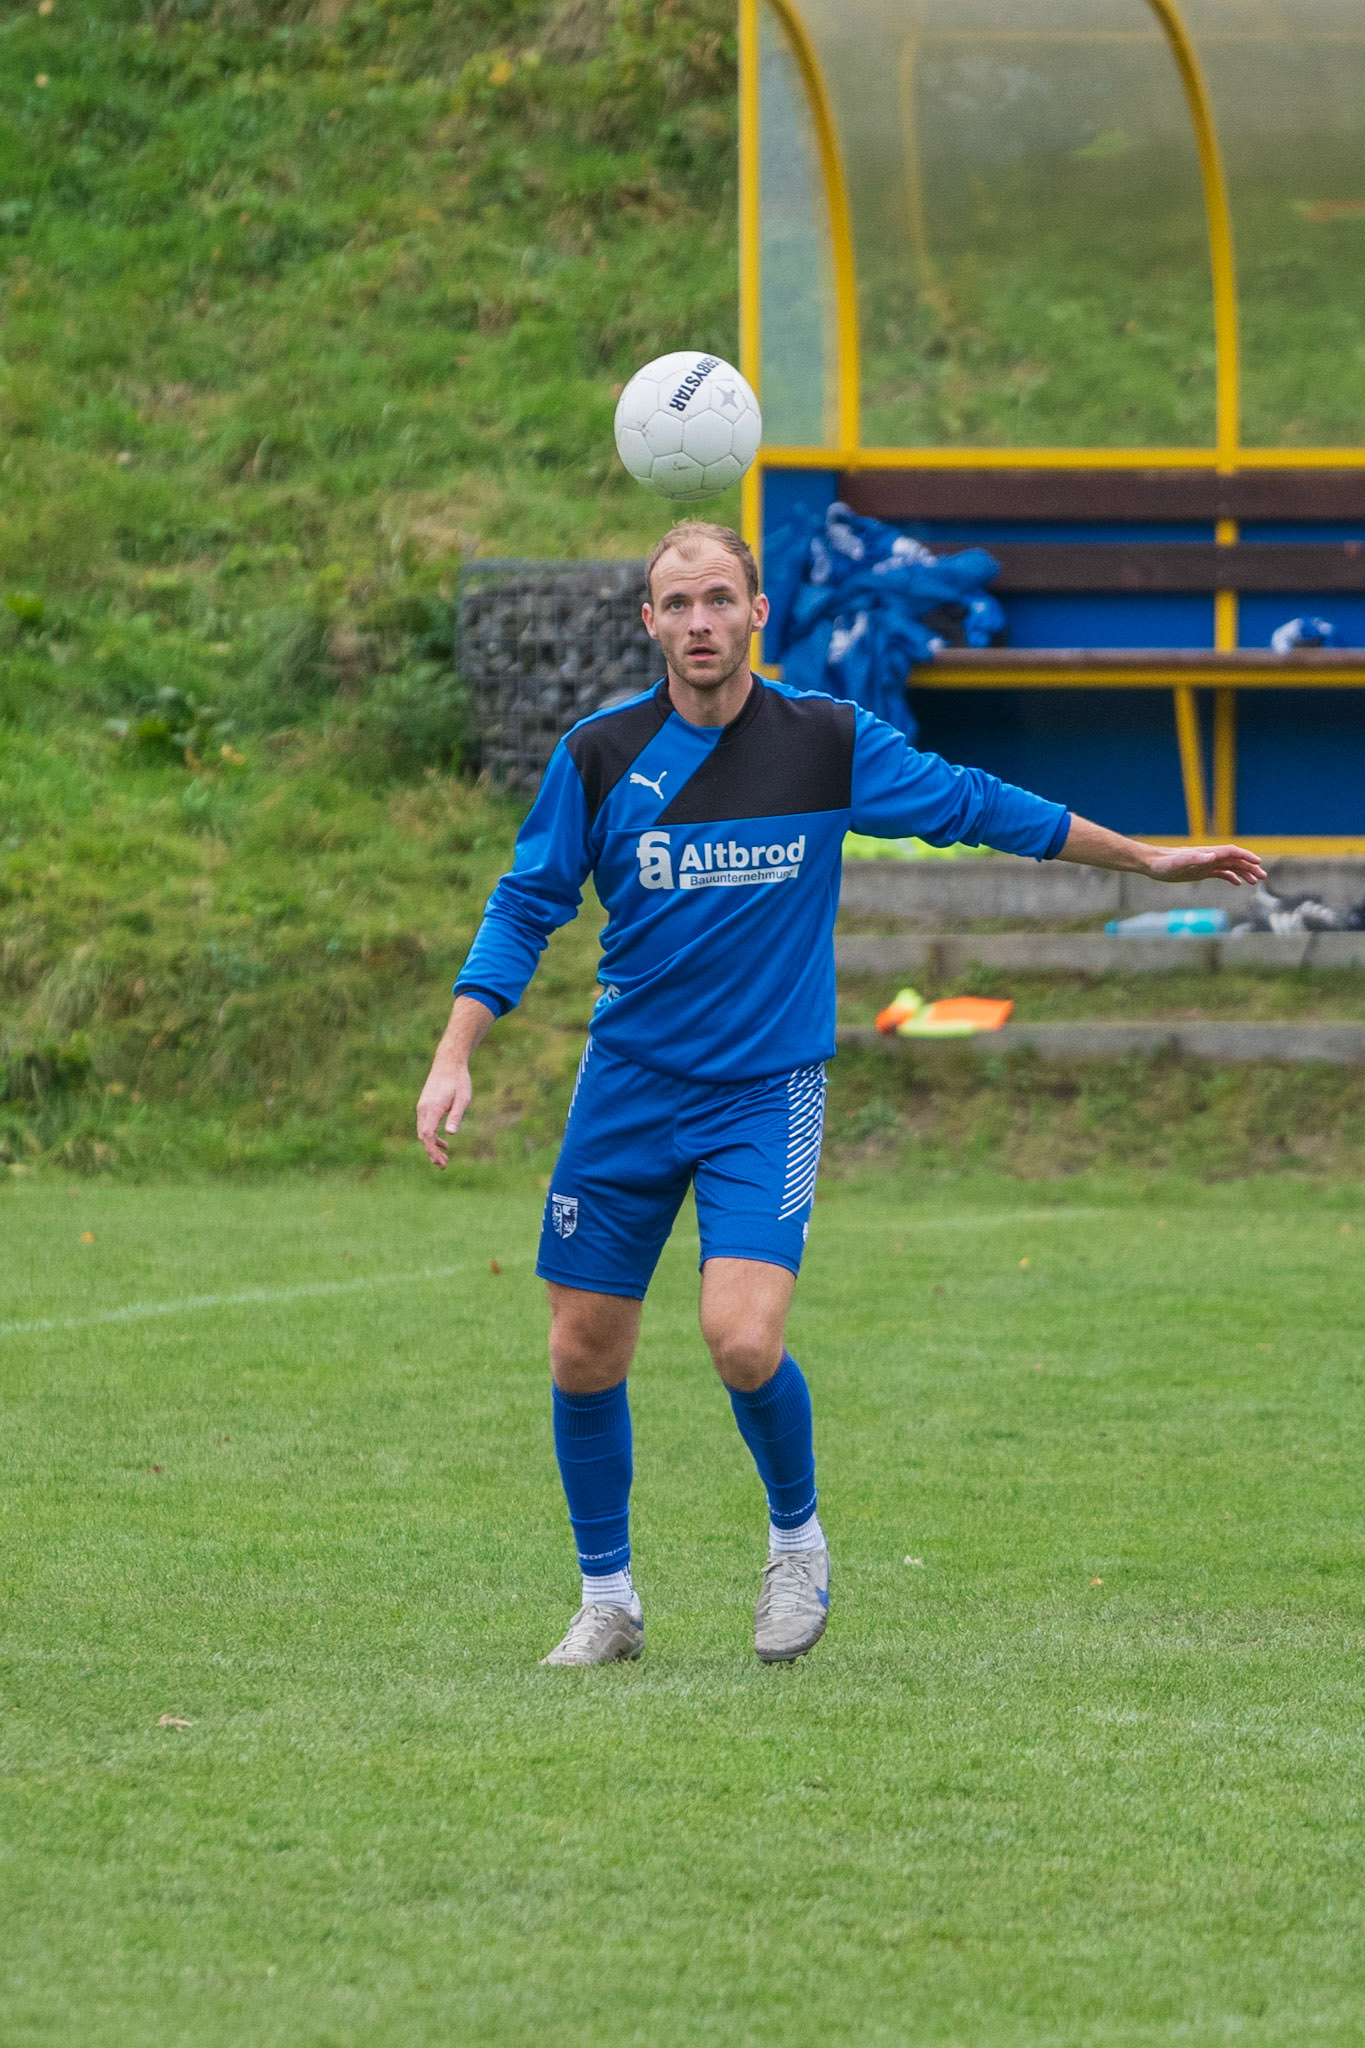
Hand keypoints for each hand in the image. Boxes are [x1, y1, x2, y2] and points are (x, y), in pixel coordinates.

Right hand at [416, 1060, 471, 1168]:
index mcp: (432, 1108)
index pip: (427, 1134)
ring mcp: (422, 1107)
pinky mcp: (425, 1106)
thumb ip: (456, 1116)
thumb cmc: (458, 1080)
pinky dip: (432, 1137)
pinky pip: (425, 1125)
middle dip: (432, 1152)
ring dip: (432, 1146)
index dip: (431, 1149)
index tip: (438, 1162)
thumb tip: (450, 1133)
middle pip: (423, 1136)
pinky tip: (444, 1143)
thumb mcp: (462, 1098)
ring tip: (444, 1159)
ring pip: (423, 1132)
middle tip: (444, 1166)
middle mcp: (423, 1109)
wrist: (448, 1063)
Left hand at [1145, 844, 1266, 886]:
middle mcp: (1209, 857)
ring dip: (1244, 872)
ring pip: (1230, 866)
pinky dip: (1231, 877)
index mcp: (1207, 854)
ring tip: (1255, 882)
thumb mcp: (1177, 863)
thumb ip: (1194, 858)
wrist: (1152, 864)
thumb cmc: (1163, 864)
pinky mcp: (1201, 871)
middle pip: (1235, 860)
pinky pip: (1220, 873)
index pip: (1232, 852)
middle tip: (1263, 877)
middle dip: (1250, 866)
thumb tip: (1213, 856)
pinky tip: (1238, 883)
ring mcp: (1206, 864)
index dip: (1246, 856)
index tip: (1258, 863)